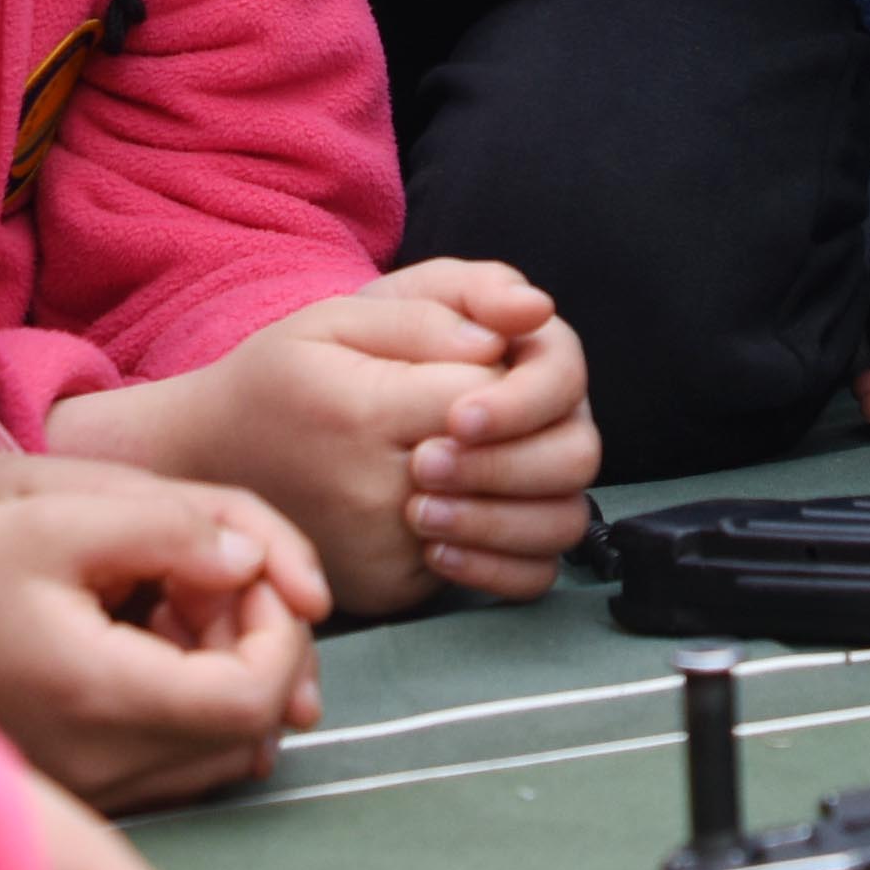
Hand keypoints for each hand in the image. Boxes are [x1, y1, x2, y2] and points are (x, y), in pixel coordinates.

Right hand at [0, 481, 325, 812]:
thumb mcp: (49, 520)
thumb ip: (168, 529)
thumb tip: (252, 558)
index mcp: (102, 699)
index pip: (254, 695)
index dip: (279, 630)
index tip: (244, 572)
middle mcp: (105, 767)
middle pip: (249, 732)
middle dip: (261, 649)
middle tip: (214, 582)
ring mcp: (90, 793)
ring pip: (219, 756)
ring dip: (229, 679)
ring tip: (177, 609)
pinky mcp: (74, 793)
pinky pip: (172, 766)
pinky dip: (190, 708)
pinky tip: (144, 646)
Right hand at [54, 266, 586, 614]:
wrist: (207, 466)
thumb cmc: (279, 380)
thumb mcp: (338, 318)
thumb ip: (436, 310)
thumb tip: (531, 317)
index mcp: (369, 414)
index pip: (500, 394)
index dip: (516, 379)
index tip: (484, 367)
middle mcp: (382, 495)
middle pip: (541, 465)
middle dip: (544, 432)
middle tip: (498, 416)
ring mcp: (392, 554)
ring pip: (543, 529)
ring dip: (544, 487)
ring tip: (494, 458)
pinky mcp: (398, 592)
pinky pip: (509, 576)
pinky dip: (519, 538)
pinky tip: (479, 504)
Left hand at [370, 257, 601, 603]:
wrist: (292, 424)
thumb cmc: (346, 354)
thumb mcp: (382, 308)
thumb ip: (457, 297)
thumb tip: (532, 309)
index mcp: (529, 354)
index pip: (563, 377)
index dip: (519, 404)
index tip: (454, 420)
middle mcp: (548, 422)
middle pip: (577, 454)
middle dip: (503, 468)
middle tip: (423, 469)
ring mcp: (535, 487)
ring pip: (563, 519)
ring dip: (496, 524)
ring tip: (419, 517)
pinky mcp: (509, 542)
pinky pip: (536, 572)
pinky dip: (494, 570)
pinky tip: (435, 555)